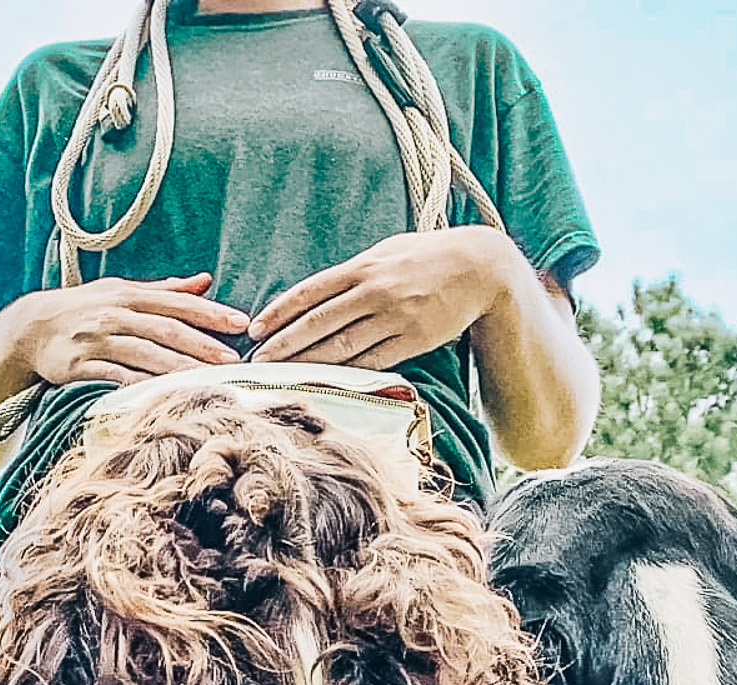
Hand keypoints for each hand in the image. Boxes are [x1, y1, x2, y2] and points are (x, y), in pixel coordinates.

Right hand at [22, 272, 247, 386]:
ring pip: (144, 355)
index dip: (211, 313)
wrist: (30, 328)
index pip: (178, 303)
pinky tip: (161, 396)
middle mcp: (115, 315)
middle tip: (233, 360)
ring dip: (178, 368)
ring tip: (207, 381)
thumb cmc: (85, 309)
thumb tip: (205, 281)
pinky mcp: (79, 367)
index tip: (241, 324)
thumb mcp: (121, 291)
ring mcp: (97, 341)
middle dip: (201, 345)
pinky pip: (114, 378)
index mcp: (130, 295)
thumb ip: (165, 290)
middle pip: (166, 330)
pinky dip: (139, 387)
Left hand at [246, 228, 520, 368]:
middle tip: (257, 360)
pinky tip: (323, 381)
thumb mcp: (388, 251)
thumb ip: (354, 272)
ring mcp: (395, 317)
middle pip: (319, 322)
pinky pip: (372, 361)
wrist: (480, 269)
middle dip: (284, 343)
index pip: (311, 291)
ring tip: (281, 375)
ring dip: (307, 363)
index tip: (255, 328)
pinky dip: (345, 373)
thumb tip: (318, 292)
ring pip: (342, 346)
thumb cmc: (428, 257)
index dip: (280, 311)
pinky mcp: (413, 340)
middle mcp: (376, 291)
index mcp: (364, 266)